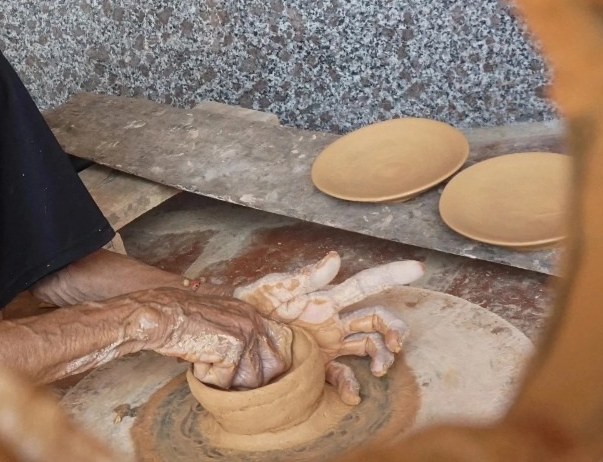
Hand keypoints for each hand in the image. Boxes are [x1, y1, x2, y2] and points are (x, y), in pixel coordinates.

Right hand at [133, 287, 293, 390]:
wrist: (160, 315)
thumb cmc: (180, 318)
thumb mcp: (217, 318)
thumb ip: (238, 332)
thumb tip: (254, 366)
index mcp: (251, 313)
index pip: (280, 346)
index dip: (268, 365)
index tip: (251, 372)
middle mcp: (252, 322)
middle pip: (271, 368)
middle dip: (249, 377)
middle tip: (224, 370)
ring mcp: (244, 335)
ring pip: (250, 380)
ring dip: (225, 377)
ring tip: (206, 360)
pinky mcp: (231, 350)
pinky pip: (225, 381)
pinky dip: (206, 377)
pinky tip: (195, 359)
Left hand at [233, 252, 423, 404]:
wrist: (233, 336)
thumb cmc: (252, 306)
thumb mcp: (273, 289)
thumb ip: (304, 277)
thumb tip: (335, 258)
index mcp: (327, 299)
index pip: (365, 283)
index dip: (391, 273)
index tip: (419, 267)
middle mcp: (334, 320)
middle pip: (377, 319)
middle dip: (395, 329)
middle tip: (396, 343)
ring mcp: (330, 344)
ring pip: (370, 347)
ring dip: (381, 357)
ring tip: (378, 370)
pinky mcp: (319, 366)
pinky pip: (343, 376)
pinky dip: (352, 386)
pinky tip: (351, 394)